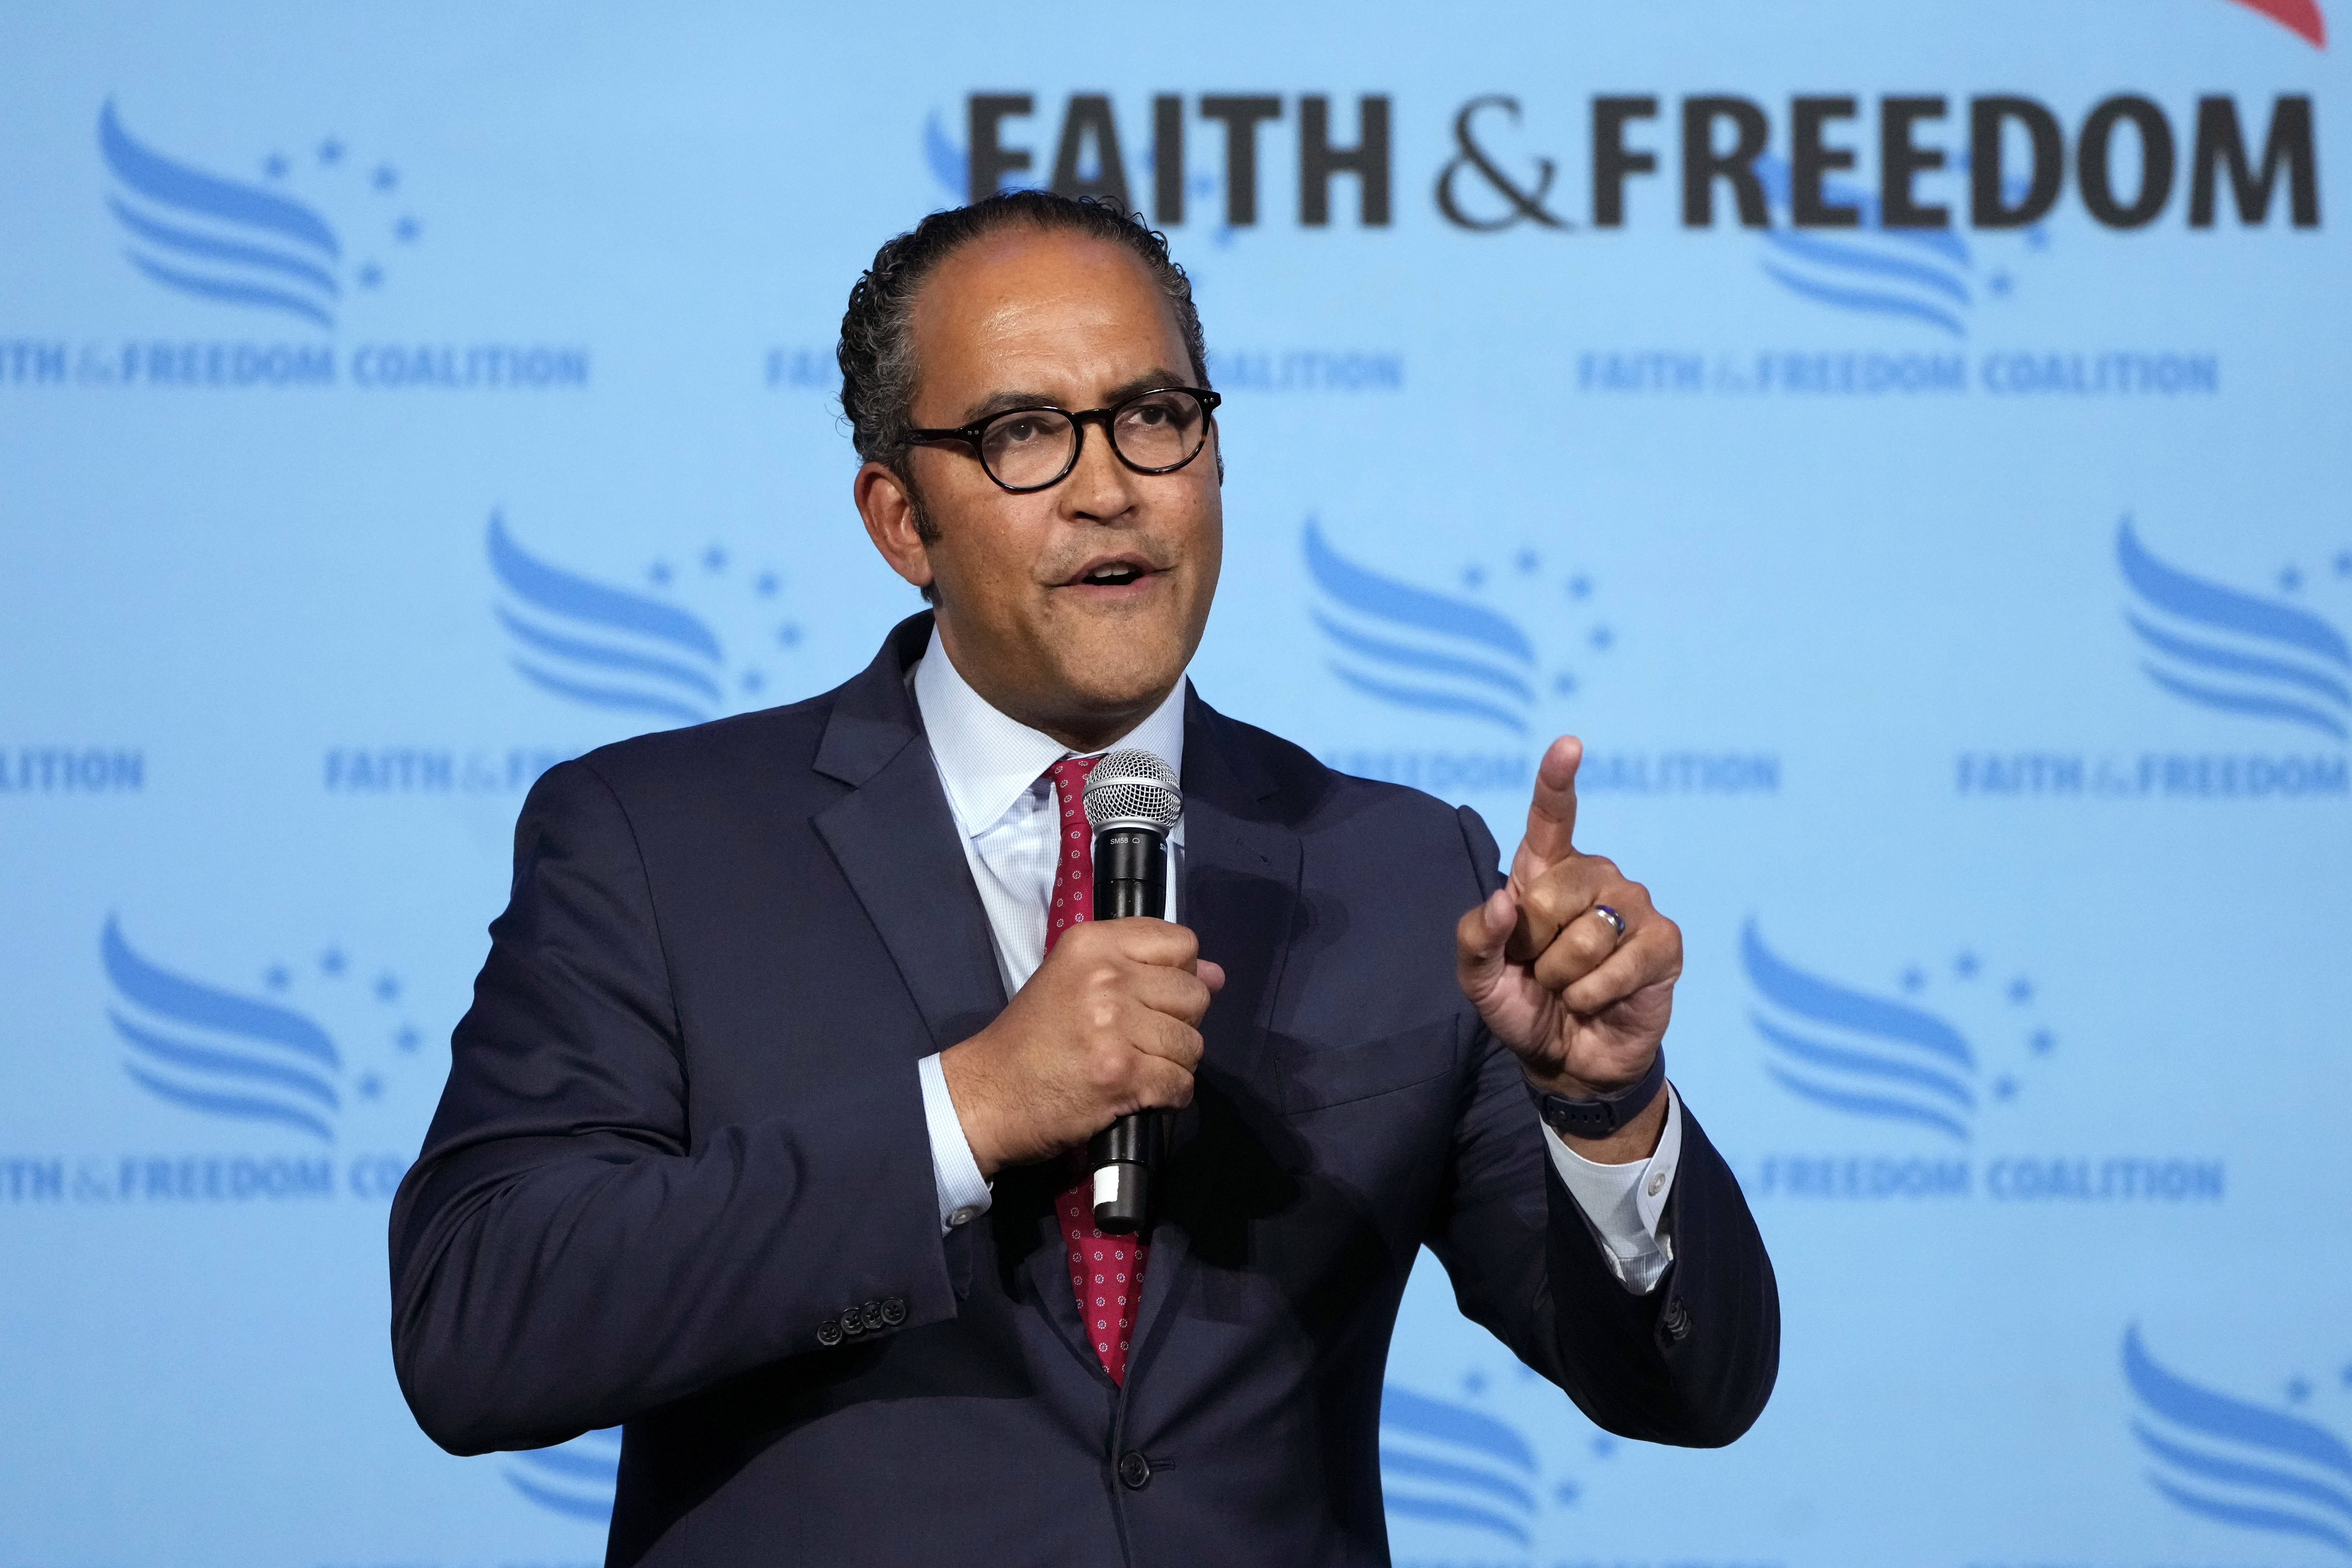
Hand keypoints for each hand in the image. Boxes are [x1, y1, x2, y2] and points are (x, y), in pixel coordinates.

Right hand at [941, 919, 1226, 1179]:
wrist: (987, 1094)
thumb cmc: (1032, 1039)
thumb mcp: (1075, 979)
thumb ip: (1145, 967)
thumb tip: (1217, 974)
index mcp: (1093, 943)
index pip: (1181, 944)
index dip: (1180, 974)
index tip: (1154, 998)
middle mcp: (1106, 976)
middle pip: (1193, 994)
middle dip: (1178, 1023)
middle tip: (1141, 1040)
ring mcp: (1114, 1025)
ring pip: (1192, 1043)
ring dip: (1173, 1064)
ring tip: (1137, 1068)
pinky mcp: (1121, 1074)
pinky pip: (1181, 1083)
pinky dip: (1169, 1096)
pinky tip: (1140, 1094)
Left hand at [1455, 737, 1680, 1144]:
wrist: (1566, 1059)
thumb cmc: (1524, 1004)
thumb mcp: (1480, 978)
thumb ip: (1478, 937)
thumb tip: (1505, 901)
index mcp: (1546, 873)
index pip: (1551, 817)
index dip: (1557, 781)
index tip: (1567, 744)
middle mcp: (1595, 877)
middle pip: (1553, 894)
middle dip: (1535, 946)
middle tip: (1542, 968)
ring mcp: (1634, 905)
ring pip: (1587, 935)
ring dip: (1564, 978)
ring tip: (1570, 986)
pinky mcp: (1664, 943)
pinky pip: (1620, 965)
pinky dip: (1594, 995)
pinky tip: (1597, 1001)